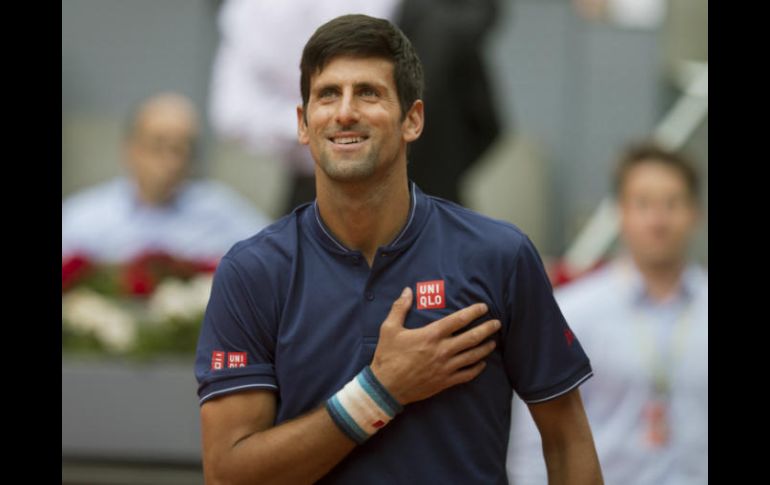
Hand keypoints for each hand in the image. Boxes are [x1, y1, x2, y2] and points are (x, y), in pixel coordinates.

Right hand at [370, 287, 500, 404]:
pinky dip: (477, 368)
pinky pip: (467, 374)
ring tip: (493, 342)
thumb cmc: (388, 357)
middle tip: (497, 323)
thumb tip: (407, 290)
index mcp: (431, 335)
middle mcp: (443, 350)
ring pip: (473, 356)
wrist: (386, 387)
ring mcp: (446, 367)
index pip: (458, 320)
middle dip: (487, 329)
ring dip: (485, 348)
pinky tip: (482, 363)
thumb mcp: (389, 329)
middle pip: (472, 337)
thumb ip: (400, 308)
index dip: (473, 312)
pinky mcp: (445, 382)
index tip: (484, 307)